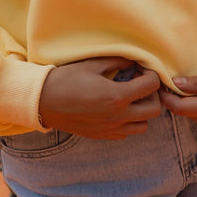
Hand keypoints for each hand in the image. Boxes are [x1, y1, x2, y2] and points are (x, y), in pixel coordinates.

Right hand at [38, 57, 161, 139]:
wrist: (43, 101)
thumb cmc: (66, 79)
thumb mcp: (93, 64)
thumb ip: (118, 62)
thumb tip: (133, 61)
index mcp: (117, 96)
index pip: (151, 86)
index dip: (151, 74)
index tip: (142, 69)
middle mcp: (118, 116)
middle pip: (154, 110)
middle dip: (153, 95)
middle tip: (141, 83)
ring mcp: (110, 129)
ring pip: (143, 126)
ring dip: (142, 111)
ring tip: (131, 98)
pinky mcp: (102, 135)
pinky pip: (126, 132)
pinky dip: (129, 122)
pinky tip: (117, 109)